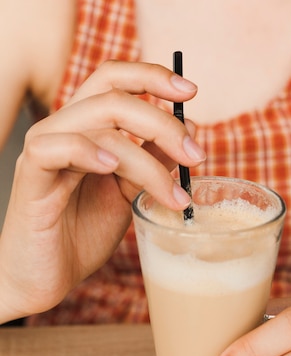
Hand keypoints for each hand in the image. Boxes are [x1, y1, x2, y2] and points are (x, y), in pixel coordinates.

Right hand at [0, 60, 203, 321]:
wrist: (43, 279)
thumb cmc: (81, 236)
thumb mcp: (127, 195)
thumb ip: (150, 162)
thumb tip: (186, 135)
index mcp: (86, 128)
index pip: (114, 78)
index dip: (152, 75)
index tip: (190, 92)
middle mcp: (63, 129)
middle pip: (113, 95)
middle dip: (163, 122)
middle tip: (195, 156)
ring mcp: (44, 150)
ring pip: (97, 124)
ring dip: (145, 157)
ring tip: (171, 192)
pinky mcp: (29, 177)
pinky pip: (54, 147)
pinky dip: (88, 152)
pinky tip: (113, 170)